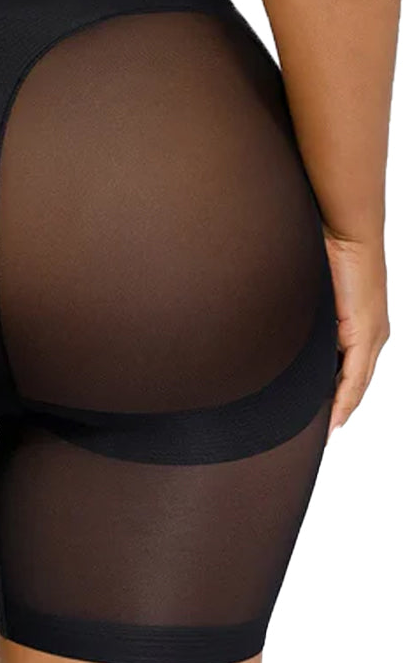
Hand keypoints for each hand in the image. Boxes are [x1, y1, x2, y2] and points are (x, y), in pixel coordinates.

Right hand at [324, 231, 389, 439]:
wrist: (347, 232)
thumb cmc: (330, 252)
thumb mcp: (317, 292)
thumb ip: (309, 314)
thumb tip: (286, 326)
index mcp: (363, 324)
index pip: (353, 367)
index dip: (342, 393)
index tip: (328, 415)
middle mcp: (374, 333)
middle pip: (358, 381)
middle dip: (342, 407)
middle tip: (325, 430)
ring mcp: (372, 334)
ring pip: (358, 383)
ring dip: (343, 407)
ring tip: (327, 429)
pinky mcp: (365, 333)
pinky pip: (355, 376)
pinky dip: (345, 398)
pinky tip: (336, 416)